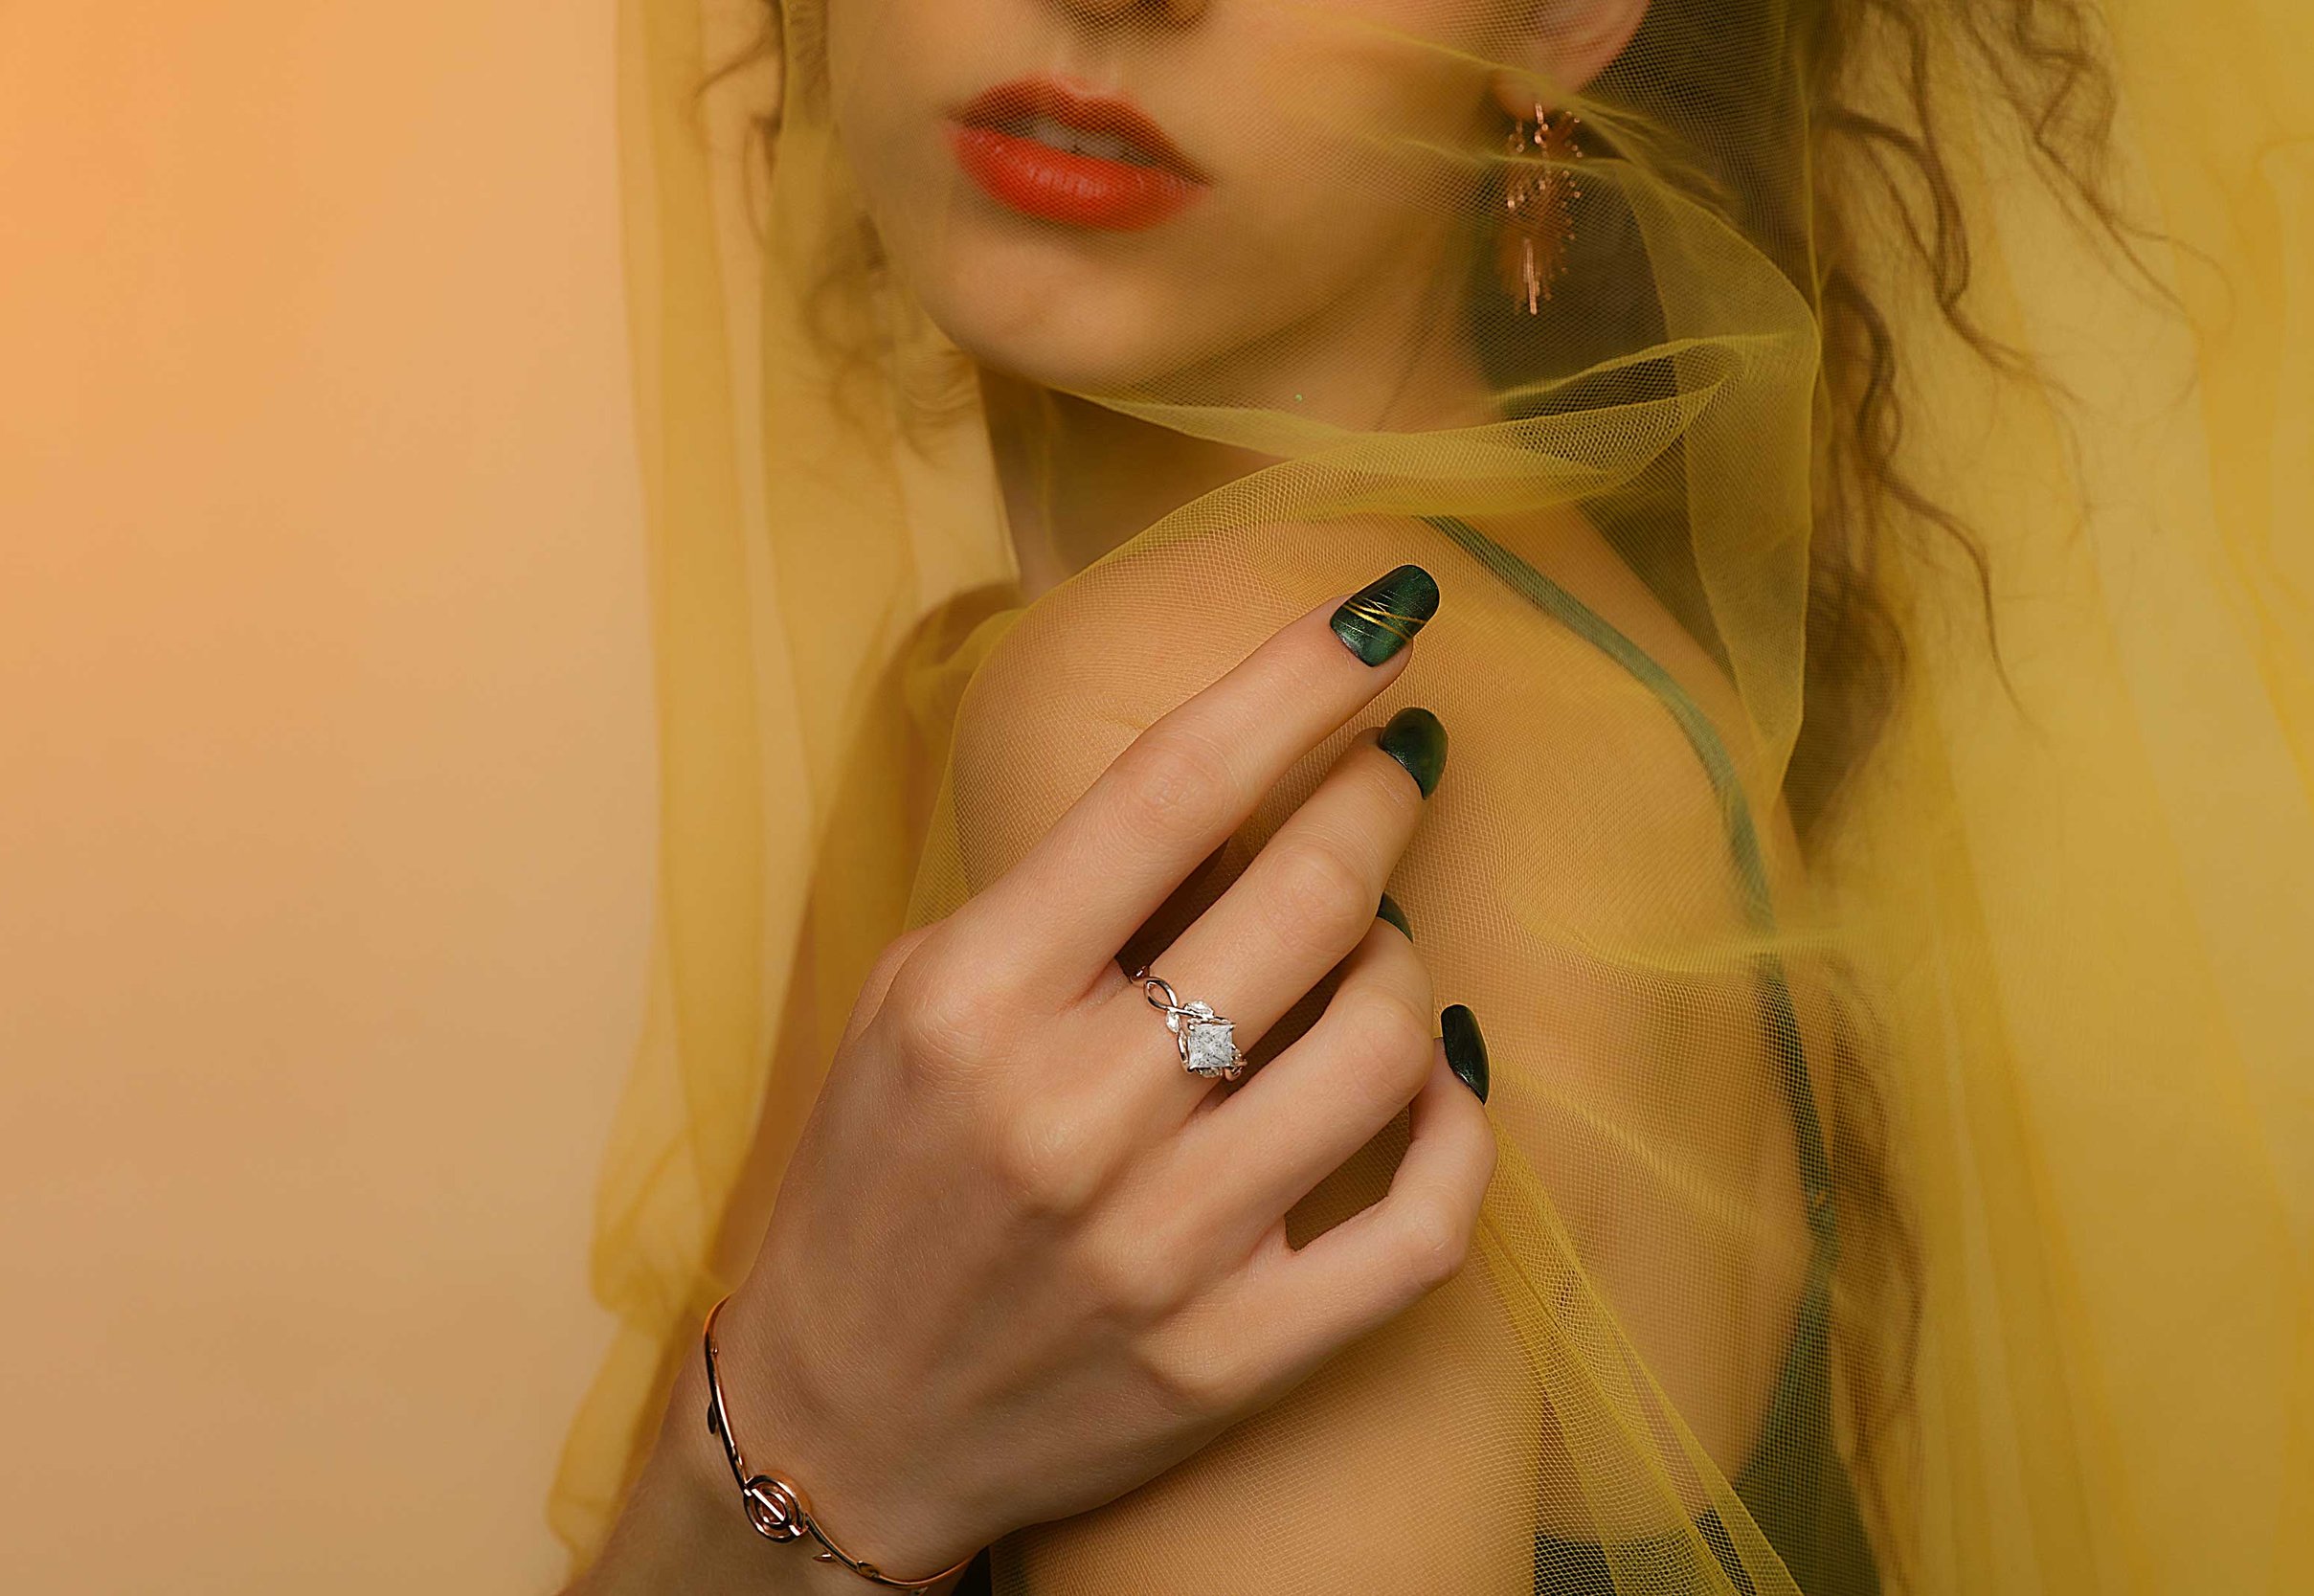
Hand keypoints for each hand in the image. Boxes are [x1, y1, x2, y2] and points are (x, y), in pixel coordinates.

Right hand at [584, 567, 1494, 1589]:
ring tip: (1385, 937)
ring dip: (1413, 956)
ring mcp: (1166, 1247)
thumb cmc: (878, 1179)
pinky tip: (1448, 1073)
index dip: (1301, 680)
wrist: (846, 1426)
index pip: (1173, 788)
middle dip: (1385, 792)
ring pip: (1388, 1042)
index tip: (1385, 617)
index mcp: (975, 1000)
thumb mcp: (913, 997)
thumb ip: (1060, 894)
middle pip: (1310, 898)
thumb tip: (1241, 779)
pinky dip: (1466, 1127)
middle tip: (1403, 760)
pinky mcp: (1237, 1356)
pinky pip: (1426, 1222)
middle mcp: (1072, 1115)